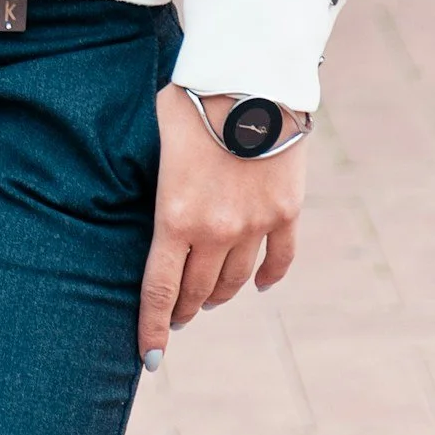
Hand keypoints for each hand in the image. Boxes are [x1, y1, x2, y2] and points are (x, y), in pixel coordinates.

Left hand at [138, 85, 305, 363]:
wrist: (250, 78)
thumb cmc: (192, 97)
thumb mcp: (157, 133)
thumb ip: (157, 174)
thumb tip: (152, 190)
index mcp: (174, 216)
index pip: (160, 290)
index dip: (154, 328)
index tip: (149, 356)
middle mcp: (216, 232)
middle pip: (198, 290)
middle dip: (185, 309)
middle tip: (178, 317)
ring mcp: (254, 225)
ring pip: (235, 280)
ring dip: (219, 295)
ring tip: (209, 300)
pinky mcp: (286, 213)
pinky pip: (279, 259)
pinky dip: (268, 277)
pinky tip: (258, 285)